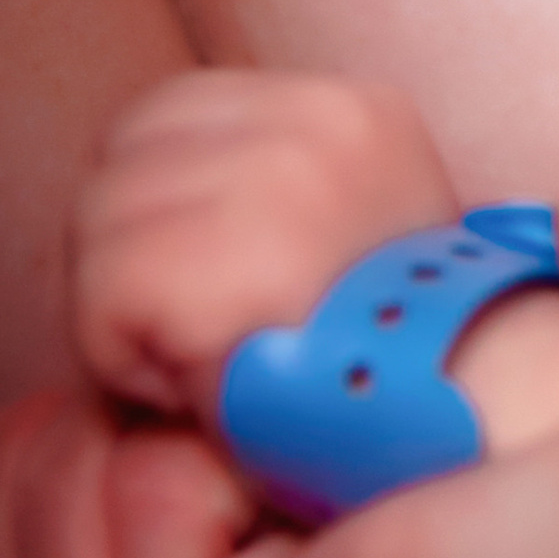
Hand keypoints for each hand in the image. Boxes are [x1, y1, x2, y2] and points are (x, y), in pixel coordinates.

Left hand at [71, 69, 457, 426]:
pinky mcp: (231, 269)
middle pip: (123, 155)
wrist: (459, 446)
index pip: (170, 114)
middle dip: (137, 250)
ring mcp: (281, 188)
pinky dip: (125, 361)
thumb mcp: (347, 238)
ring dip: (132, 310)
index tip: (219, 283)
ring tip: (216, 359)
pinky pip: (101, 299)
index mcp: (357, 111)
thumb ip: (264, 189)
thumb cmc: (387, 374)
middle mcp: (323, 124)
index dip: (163, 208)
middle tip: (212, 334)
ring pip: (99, 221)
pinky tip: (202, 388)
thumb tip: (138, 174)